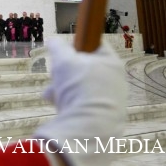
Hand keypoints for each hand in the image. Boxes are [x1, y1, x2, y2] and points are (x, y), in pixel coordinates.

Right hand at [34, 40, 126, 165]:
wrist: (90, 125)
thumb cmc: (79, 85)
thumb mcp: (63, 59)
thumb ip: (58, 47)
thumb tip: (53, 40)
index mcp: (111, 62)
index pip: (95, 45)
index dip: (77, 46)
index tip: (63, 52)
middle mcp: (115, 79)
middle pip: (85, 68)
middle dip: (64, 71)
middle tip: (54, 75)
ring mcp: (112, 99)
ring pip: (82, 87)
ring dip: (64, 88)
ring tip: (50, 95)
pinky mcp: (105, 116)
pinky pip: (84, 103)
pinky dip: (71, 103)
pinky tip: (58, 106)